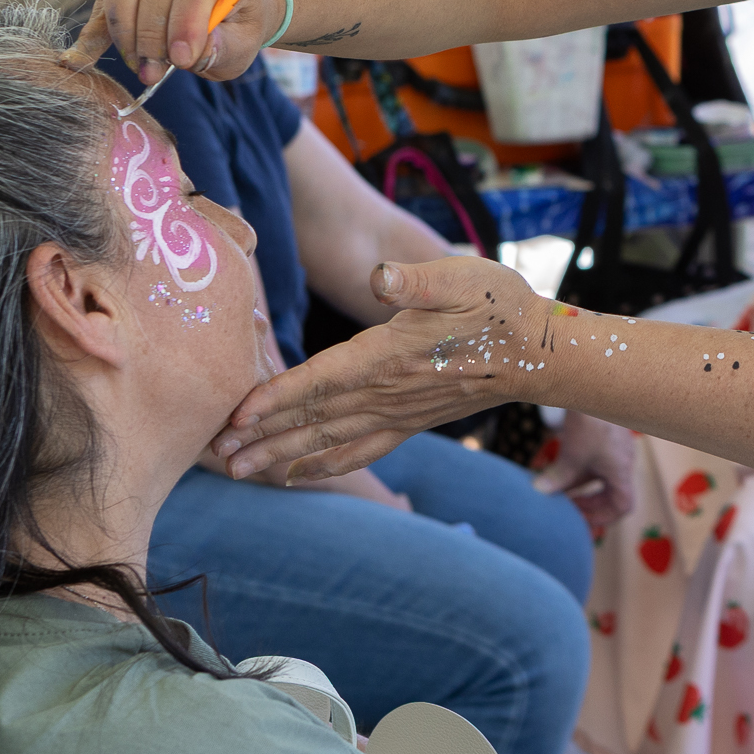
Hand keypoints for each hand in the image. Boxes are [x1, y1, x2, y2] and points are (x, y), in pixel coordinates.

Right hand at [64, 0, 278, 85]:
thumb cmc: (239, 23)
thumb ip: (226, 47)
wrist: (230, 3)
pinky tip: (83, 58)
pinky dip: (96, 29)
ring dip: (124, 30)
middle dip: (152, 34)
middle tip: (154, 72)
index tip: (181, 60)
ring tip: (140, 66)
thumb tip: (196, 50)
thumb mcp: (245, 41)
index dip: (187, 21)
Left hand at [217, 258, 539, 481]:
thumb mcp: (460, 276)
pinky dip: (324, 466)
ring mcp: (399, 413)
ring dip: (280, 454)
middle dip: (261, 436)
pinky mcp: (410, 422)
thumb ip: (415, 279)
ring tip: (237, 470)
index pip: (320, 380)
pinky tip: (295, 477)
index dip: (275, 398)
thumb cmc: (498, 305)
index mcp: (389, 355)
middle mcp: (388, 392)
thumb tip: (379, 276)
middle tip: (213, 455)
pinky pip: (359, 450)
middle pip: (312, 418)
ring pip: (328, 439)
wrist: (539, 351)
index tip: (234, 415)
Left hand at [532, 412, 637, 535]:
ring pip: (601, 477)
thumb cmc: (589, 423)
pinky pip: (596, 461)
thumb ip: (558, 478)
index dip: (604, 518)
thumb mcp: (572, 455)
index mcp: (621, 471)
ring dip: (582, 487)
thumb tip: (539, 494)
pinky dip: (580, 470)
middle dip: (590, 504)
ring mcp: (615, 448)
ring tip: (558, 492)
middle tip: (568, 510)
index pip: (623, 505)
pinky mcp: (605, 436)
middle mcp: (622, 461)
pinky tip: (559, 470)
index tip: (582, 521)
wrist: (594, 384)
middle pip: (612, 493)